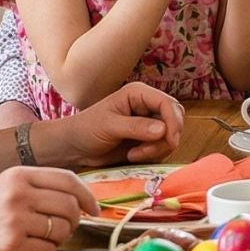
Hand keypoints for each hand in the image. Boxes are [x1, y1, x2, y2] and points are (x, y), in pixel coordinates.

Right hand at [0, 165, 92, 250]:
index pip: (68, 179)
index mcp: (17, 175)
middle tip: (59, 231)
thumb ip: (37, 188)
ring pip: (62, 231)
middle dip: (72, 223)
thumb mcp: (3, 188)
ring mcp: (14, 220)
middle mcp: (17, 194)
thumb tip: (80, 199)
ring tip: (34, 240)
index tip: (94, 209)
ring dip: (55, 241)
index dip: (87, 196)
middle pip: (70, 207)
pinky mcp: (10, 246)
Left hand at [43, 81, 184, 166]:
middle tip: (145, 151)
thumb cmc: (86, 130)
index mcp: (139, 94)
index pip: (168, 104)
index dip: (173, 122)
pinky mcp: (147, 139)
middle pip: (175, 119)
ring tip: (134, 154)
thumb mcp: (109, 126)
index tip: (169, 141)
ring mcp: (149, 123)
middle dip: (166, 138)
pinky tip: (133, 156)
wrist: (74, 148)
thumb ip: (136, 127)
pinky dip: (152, 155)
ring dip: (156, 149)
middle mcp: (147, 106)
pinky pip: (163, 148)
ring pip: (171, 136)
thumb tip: (163, 130)